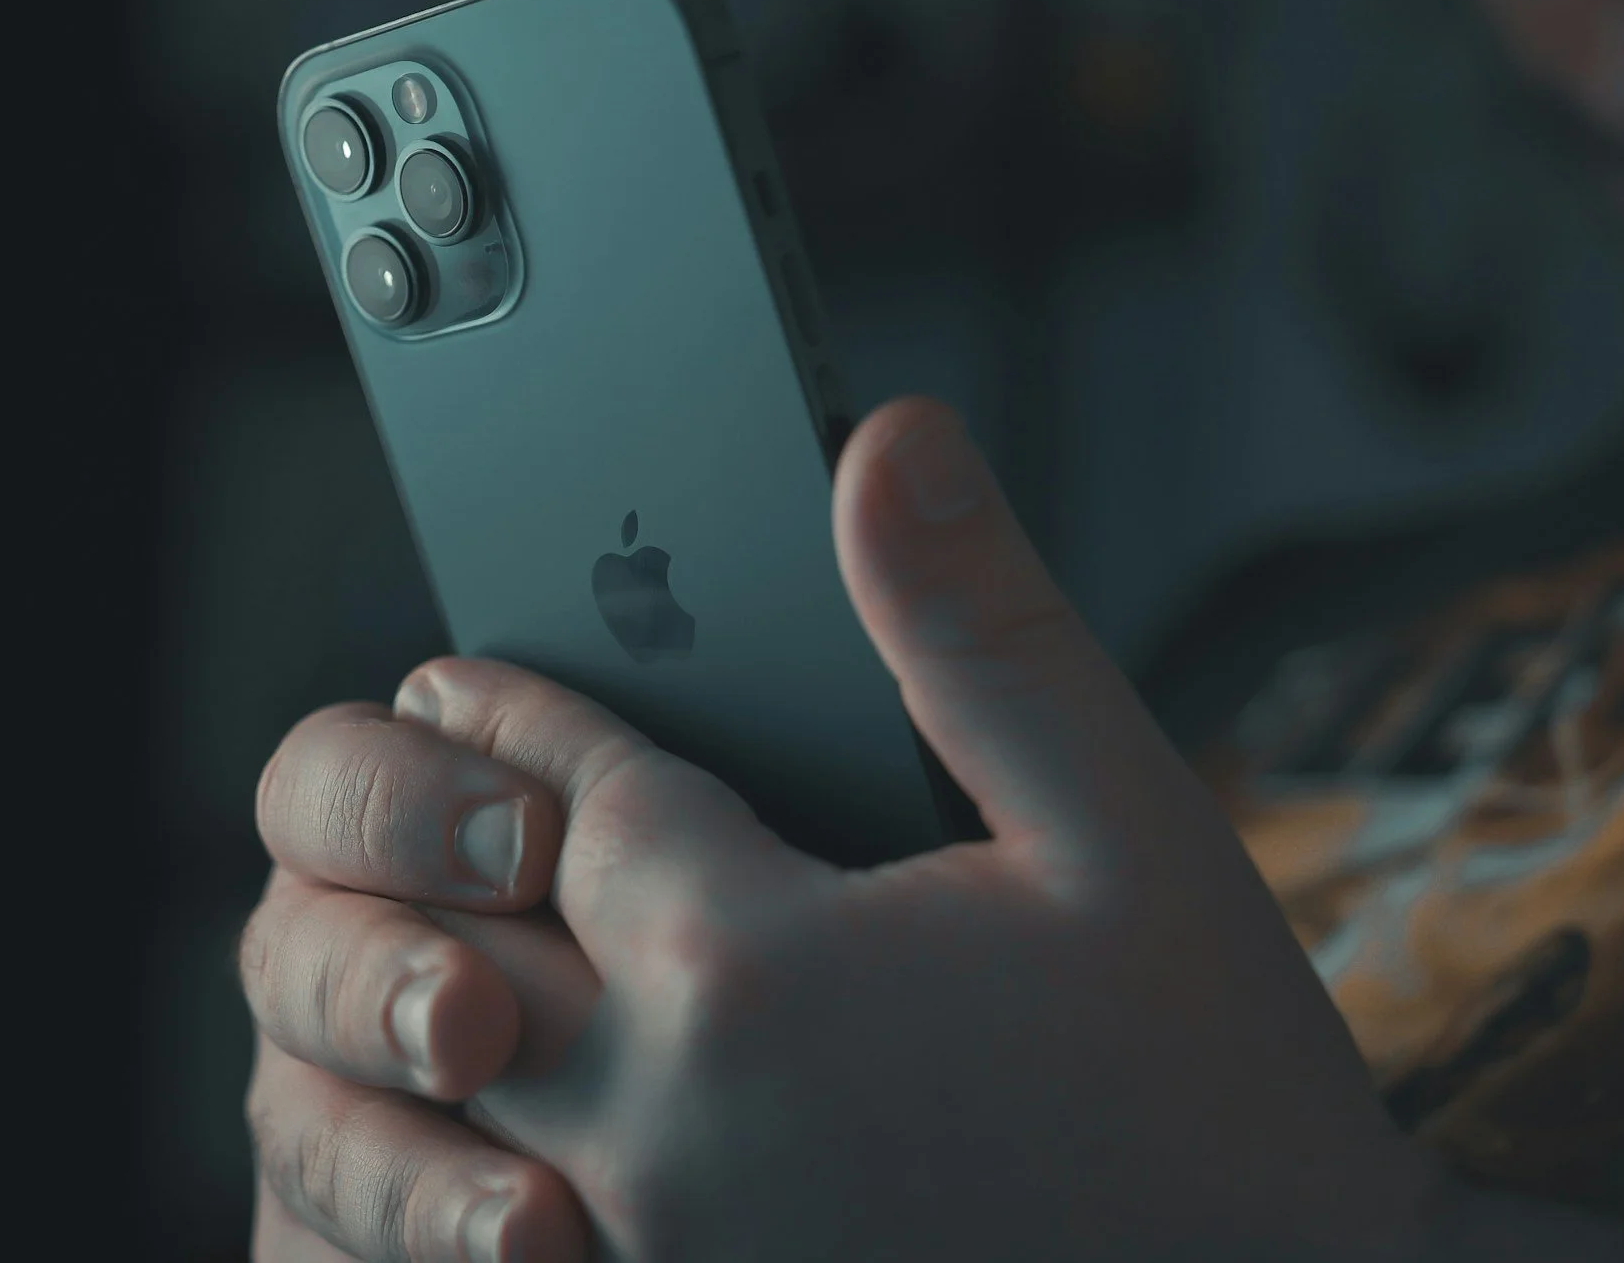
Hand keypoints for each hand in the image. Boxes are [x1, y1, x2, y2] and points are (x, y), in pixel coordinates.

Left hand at [238, 398, 1623, 1259]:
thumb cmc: (1220, 1099)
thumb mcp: (1126, 831)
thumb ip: (977, 632)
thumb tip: (885, 442)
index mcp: (751, 959)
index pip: (571, 792)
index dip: (511, 717)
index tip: (453, 674)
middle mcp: (660, 1117)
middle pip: (468, 942)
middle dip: (428, 845)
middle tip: (403, 777)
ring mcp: (651, 1251)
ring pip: (462, 1105)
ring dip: (428, 1003)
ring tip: (428, 938)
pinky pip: (517, 1232)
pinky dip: (478, 1165)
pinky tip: (509, 1133)